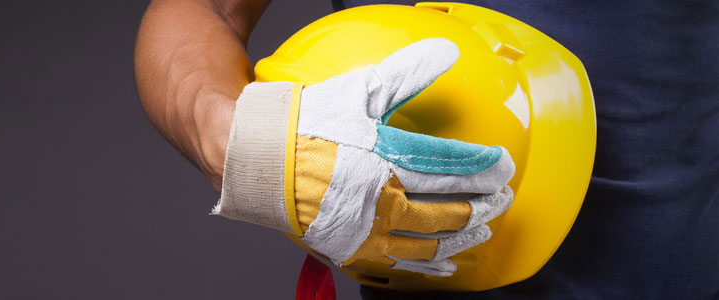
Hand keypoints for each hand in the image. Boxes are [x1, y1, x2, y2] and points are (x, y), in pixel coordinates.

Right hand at [213, 39, 514, 276]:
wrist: (258, 160)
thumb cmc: (305, 126)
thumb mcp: (358, 92)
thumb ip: (406, 75)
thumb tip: (444, 52)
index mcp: (390, 159)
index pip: (454, 166)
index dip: (485, 167)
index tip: (503, 165)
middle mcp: (386, 199)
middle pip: (451, 207)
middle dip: (484, 203)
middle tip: (501, 197)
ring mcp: (370, 229)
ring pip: (433, 240)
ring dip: (465, 234)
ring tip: (483, 228)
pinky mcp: (354, 248)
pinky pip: (402, 263)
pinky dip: (430, 265)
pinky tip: (445, 264)